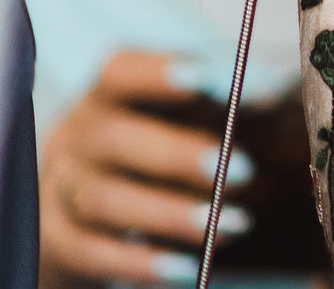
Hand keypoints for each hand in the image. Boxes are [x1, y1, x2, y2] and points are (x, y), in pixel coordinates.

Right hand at [39, 52, 248, 288]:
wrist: (122, 203)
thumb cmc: (180, 136)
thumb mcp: (209, 107)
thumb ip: (239, 92)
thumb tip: (269, 84)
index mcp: (112, 92)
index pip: (121, 72)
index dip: (160, 74)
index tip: (211, 80)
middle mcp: (77, 135)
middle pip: (112, 138)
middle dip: (179, 156)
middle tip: (244, 171)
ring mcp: (61, 188)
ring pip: (102, 200)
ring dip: (171, 215)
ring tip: (234, 224)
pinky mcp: (58, 240)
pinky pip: (91, 253)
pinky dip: (142, 262)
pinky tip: (188, 268)